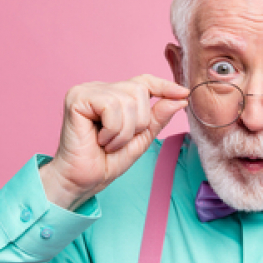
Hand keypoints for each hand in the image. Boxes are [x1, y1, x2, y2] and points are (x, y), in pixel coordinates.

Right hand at [40, 74, 188, 209]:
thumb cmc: (107, 161)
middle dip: (139, 123)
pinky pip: (111, 106)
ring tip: (109, 143)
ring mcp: (87, 90)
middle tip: (120, 141)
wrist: (82, 181)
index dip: (164, 86)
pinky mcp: (77, 98)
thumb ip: (157, 118)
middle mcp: (100, 88)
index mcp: (114, 95)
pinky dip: (113, 130)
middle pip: (139, 91)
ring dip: (124, 131)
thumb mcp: (141, 139)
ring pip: (128, 100)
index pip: (144, 82)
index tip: (184, 93)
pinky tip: (99, 140)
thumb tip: (180, 98)